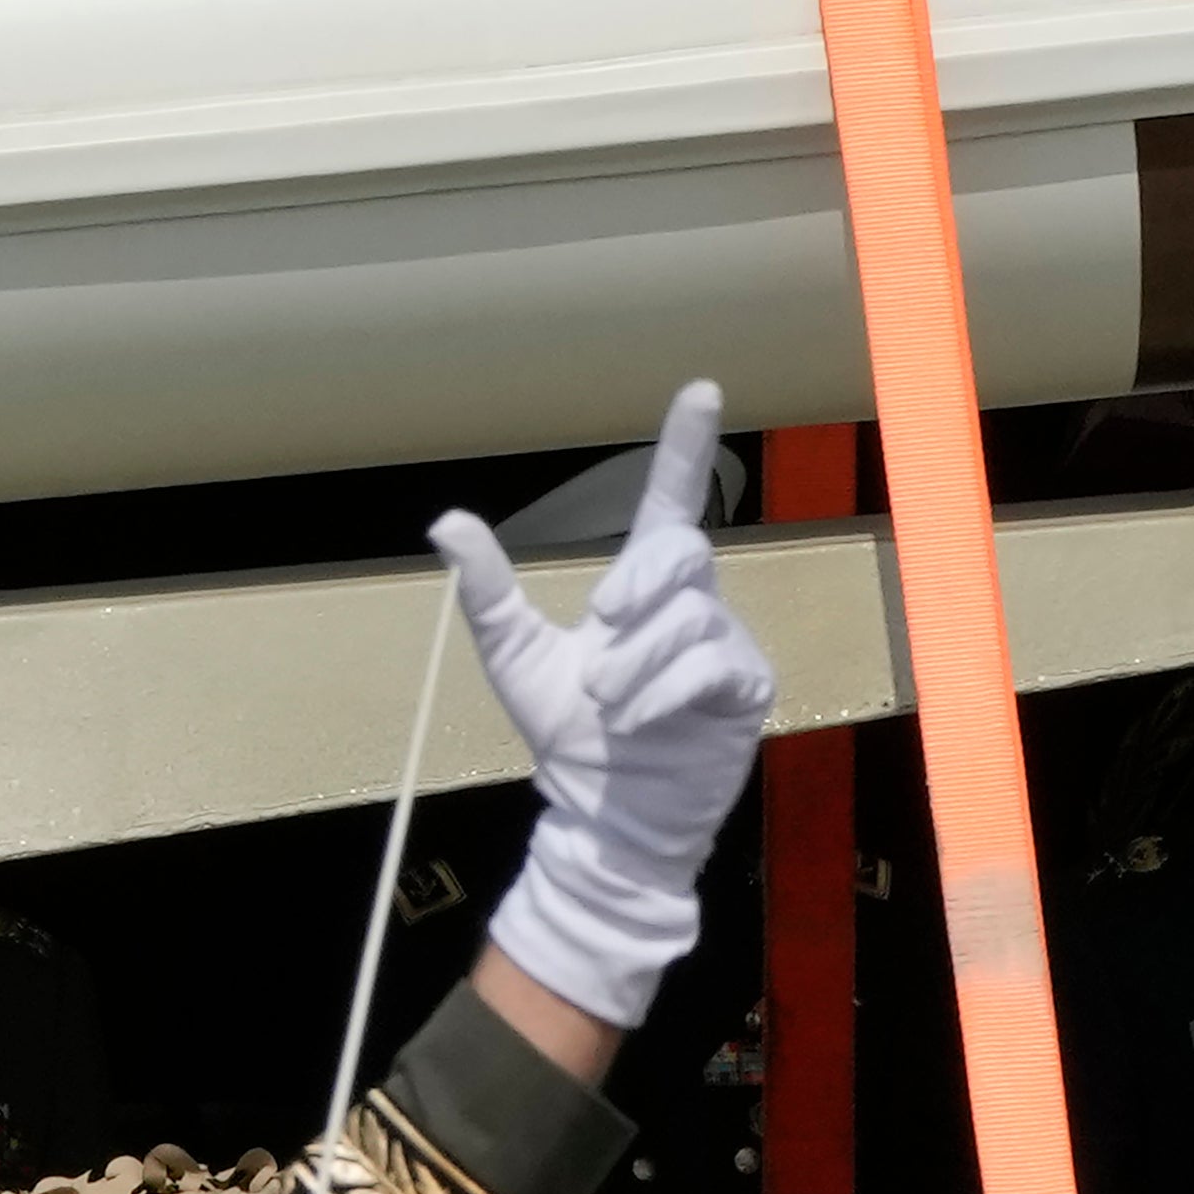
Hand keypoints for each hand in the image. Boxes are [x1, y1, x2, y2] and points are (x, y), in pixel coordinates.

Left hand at [427, 380, 776, 1032]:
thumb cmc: (566, 729)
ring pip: (689, 619)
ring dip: (634, 661)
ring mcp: (727, 645)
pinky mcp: (747, 689)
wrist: (601, 805)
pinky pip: (712, 665)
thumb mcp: (513, 652)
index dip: (686, 447)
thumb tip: (445, 520)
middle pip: (682, 554)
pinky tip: (636, 716)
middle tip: (599, 624)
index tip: (701, 388)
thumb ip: (488, 588)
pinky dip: (663, 690)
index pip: (670, 501)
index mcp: (642, 586)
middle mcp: (693, 603)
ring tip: (606, 699)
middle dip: (638, 585)